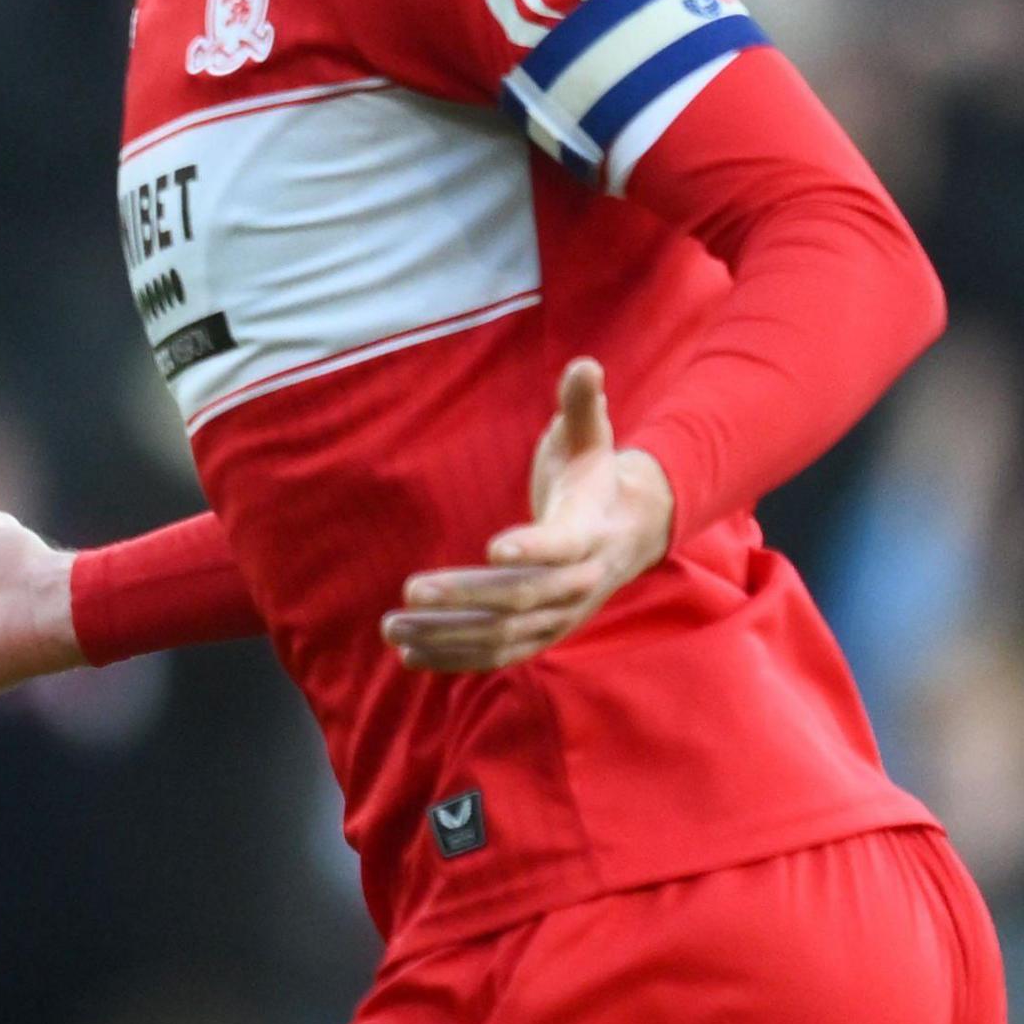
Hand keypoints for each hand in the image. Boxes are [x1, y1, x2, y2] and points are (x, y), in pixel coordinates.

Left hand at [382, 358, 676, 672]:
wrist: (630, 529)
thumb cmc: (594, 474)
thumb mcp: (592, 436)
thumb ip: (583, 404)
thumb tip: (585, 364)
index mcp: (592, 531)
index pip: (564, 546)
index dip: (532, 548)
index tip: (493, 546)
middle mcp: (580, 582)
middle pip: (523, 598)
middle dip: (467, 597)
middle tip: (411, 589)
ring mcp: (561, 615)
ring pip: (504, 636)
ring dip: (448, 635)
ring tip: (394, 628)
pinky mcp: (543, 634)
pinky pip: (498, 655)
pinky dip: (455, 659)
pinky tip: (410, 656)